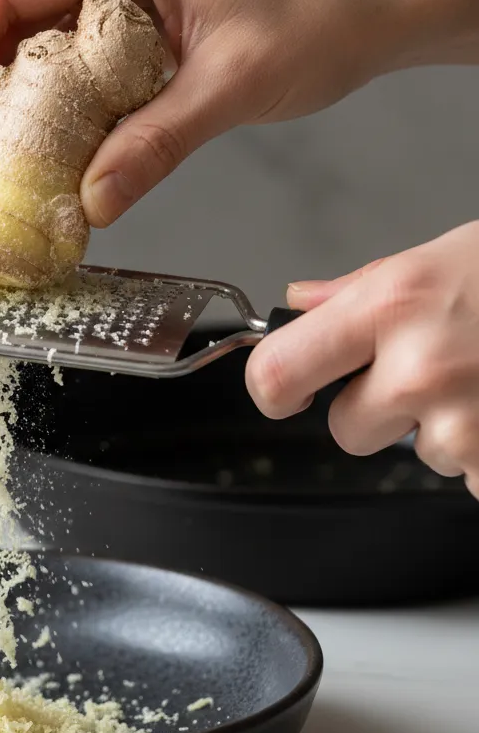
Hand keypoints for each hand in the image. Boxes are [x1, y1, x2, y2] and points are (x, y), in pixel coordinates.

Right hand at [0, 0, 478, 227]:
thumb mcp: (230, 85)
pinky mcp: (134, 31)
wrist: (371, 8)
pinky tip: (49, 152)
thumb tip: (91, 201)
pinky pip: (71, 68)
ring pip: (32, 46)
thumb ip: (155, 143)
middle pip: (3, 19)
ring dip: (6, 103)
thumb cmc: (317, 17)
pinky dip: (50, 111)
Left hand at [245, 221, 478, 496]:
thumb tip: (300, 305)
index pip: (276, 375)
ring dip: (442, 427)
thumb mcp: (436, 258)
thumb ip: (358, 290)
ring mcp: (464, 423)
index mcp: (389, 307)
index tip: (286, 391)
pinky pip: (468, 474)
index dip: (274, 389)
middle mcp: (419, 368)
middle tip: (428, 372)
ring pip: (414, 452)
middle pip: (344, 430)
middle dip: (375, 410)